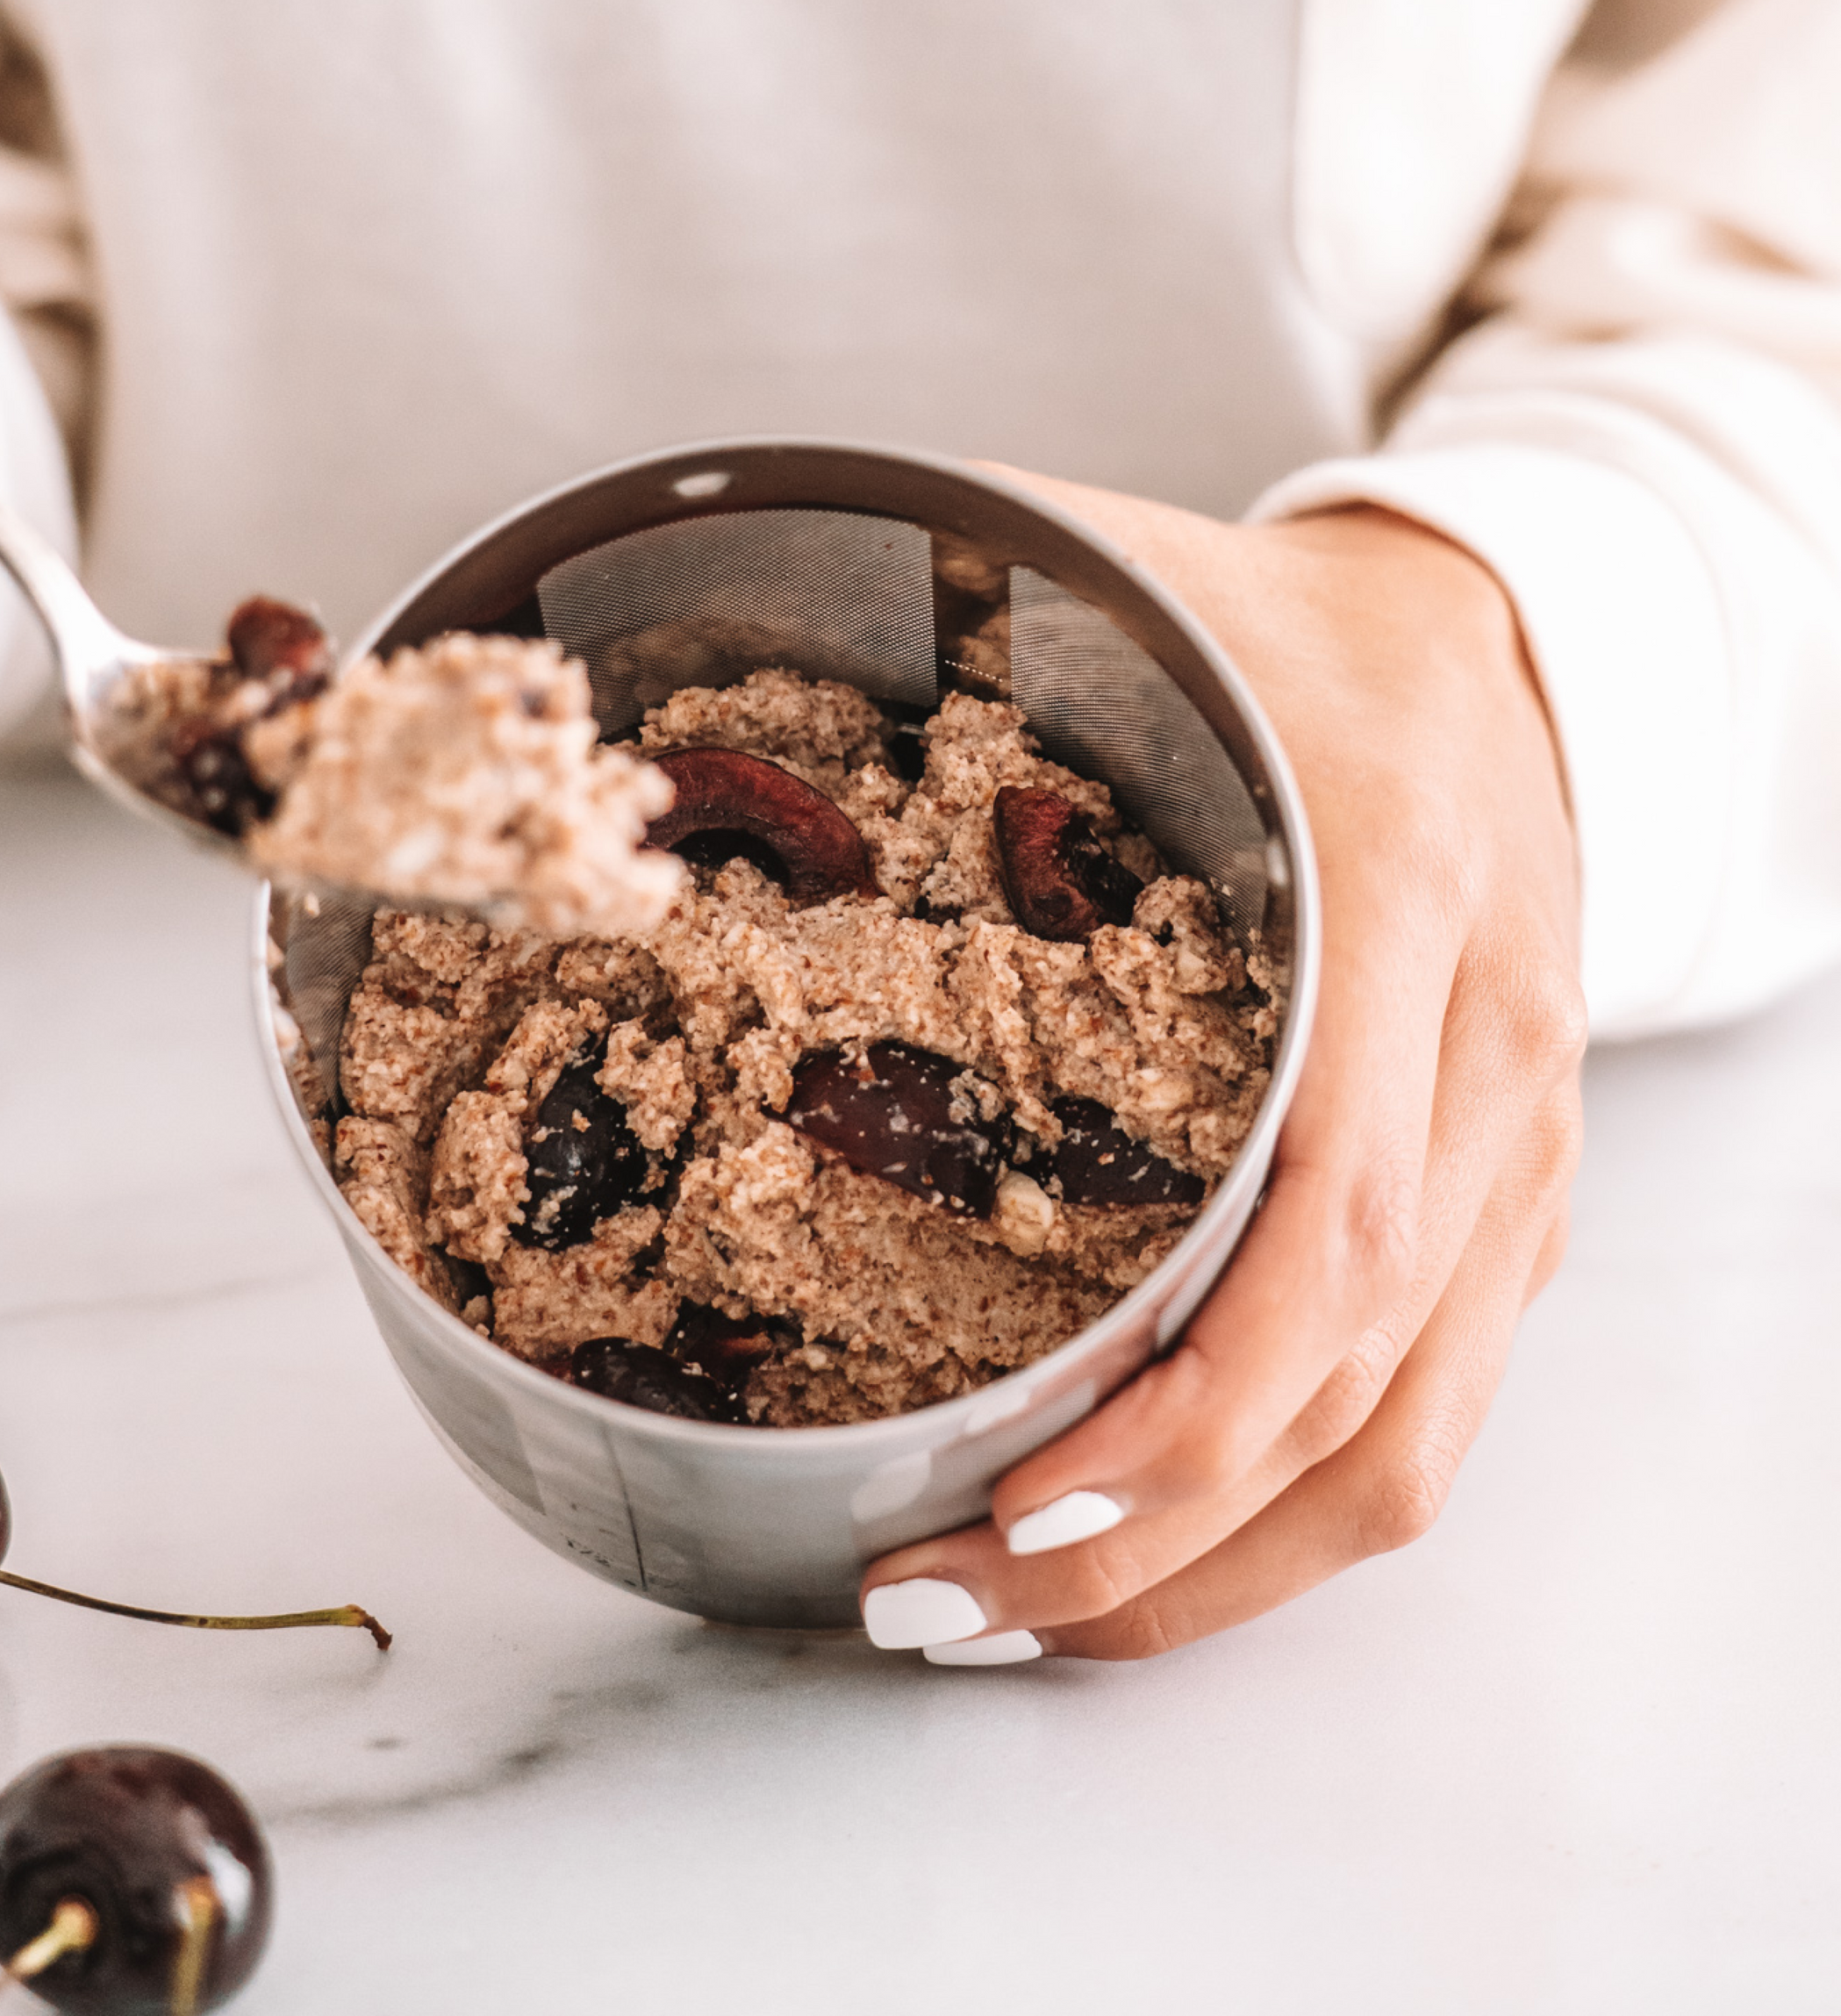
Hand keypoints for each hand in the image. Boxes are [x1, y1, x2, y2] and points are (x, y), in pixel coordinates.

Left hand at [860, 477, 1583, 1664]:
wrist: (1501, 643)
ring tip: (1013, 1614)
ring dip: (1209, 1570)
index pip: (1333, 1218)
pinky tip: (1139, 1544)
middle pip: (1354, 1387)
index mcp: (1396, 895)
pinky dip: (1280, 1520)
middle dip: (1144, 1536)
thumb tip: (680, 597)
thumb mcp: (1135, 581)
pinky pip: (1425, 1418)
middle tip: (933, 1594)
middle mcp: (1488, 1061)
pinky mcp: (1504, 1211)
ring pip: (1404, 1448)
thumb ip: (936, 589)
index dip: (1180, 1399)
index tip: (1007, 1490)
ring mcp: (1515, 1157)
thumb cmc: (1283, 634)